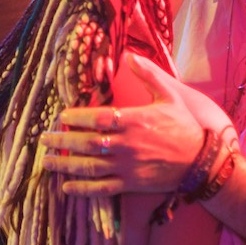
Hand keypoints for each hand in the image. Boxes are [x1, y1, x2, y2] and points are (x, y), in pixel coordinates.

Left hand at [40, 53, 206, 195]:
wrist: (201, 161)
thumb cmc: (184, 126)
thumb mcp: (169, 96)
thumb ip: (148, 75)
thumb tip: (129, 55)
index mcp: (134, 121)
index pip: (98, 118)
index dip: (77, 118)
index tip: (62, 117)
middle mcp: (127, 144)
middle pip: (86, 143)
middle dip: (62, 141)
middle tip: (44, 139)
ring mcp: (128, 166)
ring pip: (89, 167)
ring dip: (65, 164)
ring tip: (47, 161)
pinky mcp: (131, 184)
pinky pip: (102, 188)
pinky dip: (82, 189)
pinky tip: (67, 187)